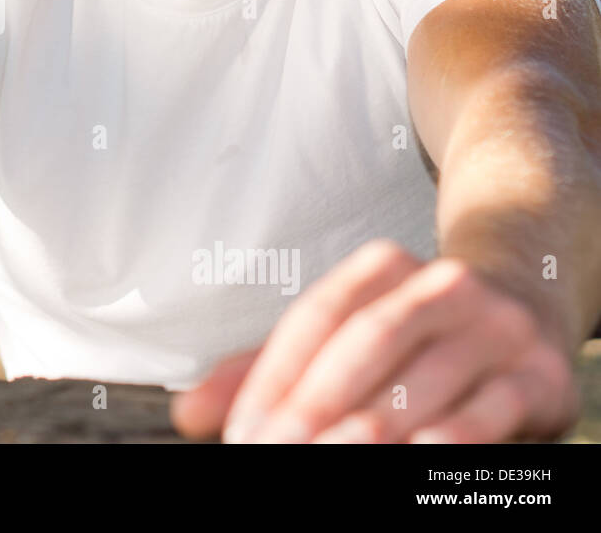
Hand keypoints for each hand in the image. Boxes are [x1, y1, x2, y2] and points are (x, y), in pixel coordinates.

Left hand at [169, 238, 580, 442]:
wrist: (530, 310)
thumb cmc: (413, 335)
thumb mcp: (342, 337)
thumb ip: (267, 370)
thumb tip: (189, 412)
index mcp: (383, 266)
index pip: (315, 318)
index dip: (273, 378)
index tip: (243, 431)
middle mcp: (442, 286)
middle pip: (362, 345)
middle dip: (313, 407)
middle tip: (277, 452)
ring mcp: (495, 327)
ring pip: (417, 384)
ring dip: (366, 434)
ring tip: (326, 462)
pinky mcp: (539, 375)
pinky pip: (482, 416)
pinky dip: (441, 443)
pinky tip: (405, 461)